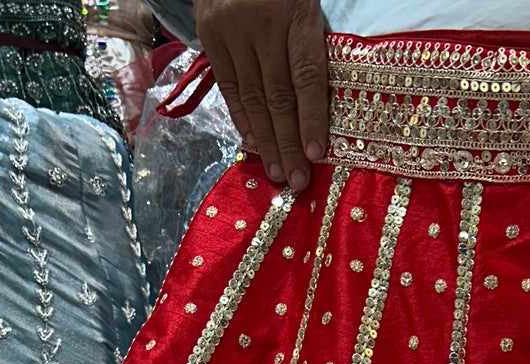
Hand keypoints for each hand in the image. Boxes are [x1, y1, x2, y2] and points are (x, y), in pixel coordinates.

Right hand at [195, 0, 328, 191]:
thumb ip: (310, 45)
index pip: (306, 76)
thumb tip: (319, 108)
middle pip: (278, 95)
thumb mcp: (305, 3)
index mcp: (296, 12)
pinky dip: (242, 119)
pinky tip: (253, 144)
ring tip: (278, 173)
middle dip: (288, 142)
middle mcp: (262, 24)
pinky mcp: (211, 36)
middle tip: (297, 180)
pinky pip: (228, 87)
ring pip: (252, 97)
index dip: (312, 118)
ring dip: (266, 140)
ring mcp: (233, 31)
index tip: (317, 153)